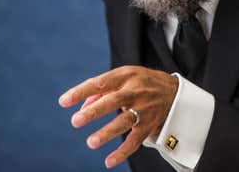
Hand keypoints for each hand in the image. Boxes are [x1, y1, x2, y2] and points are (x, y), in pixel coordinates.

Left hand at [59, 65, 177, 167]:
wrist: (174, 91)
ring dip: (108, 132)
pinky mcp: (149, 124)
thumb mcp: (125, 77)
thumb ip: (102, 90)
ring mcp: (144, 108)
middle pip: (114, 100)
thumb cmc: (141, 83)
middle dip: (95, 111)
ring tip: (90, 142)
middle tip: (76, 121)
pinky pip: (136, 140)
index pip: (100, 82)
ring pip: (126, 121)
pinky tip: (109, 161)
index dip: (81, 91)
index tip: (63, 102)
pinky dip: (123, 152)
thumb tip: (82, 106)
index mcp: (126, 76)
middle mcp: (135, 91)